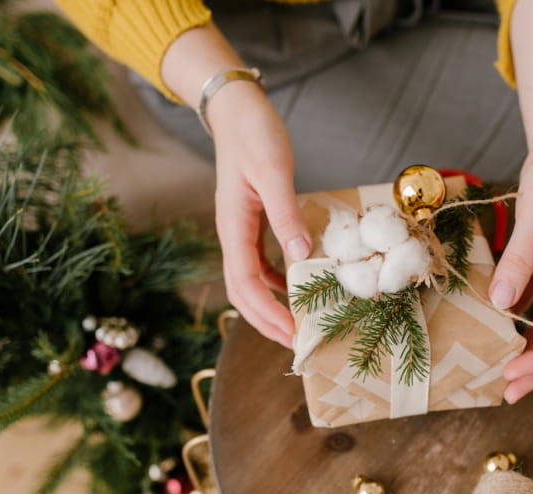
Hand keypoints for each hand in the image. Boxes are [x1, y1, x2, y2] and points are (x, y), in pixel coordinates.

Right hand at [208, 83, 310, 347]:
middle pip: (242, 293)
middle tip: (296, 342)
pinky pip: (258, 264)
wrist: (236, 111)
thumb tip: (301, 255)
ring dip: (269, 306)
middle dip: (266, 321)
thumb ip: (286, 214)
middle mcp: (231, 235)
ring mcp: (239, 231)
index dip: (267, 314)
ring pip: (249, 282)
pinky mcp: (249, 223)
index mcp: (233, 227)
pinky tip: (295, 286)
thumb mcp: (274, 172)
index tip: (292, 334)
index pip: (245, 285)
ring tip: (296, 323)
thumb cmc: (254, 135)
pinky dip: (275, 282)